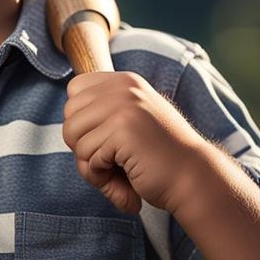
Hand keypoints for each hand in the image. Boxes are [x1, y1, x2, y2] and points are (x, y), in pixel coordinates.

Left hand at [62, 71, 217, 215]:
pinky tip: (126, 173)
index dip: (81, 120)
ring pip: (72, 136)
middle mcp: (125, 87)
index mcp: (126, 82)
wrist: (193, 177)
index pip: (74, 90)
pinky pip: (87, 156)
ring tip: (117, 167)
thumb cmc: (155, 159)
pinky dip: (101, 174)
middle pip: (68, 114)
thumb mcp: (128, 125)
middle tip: (110, 157)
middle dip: (81, 143)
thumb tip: (66, 121)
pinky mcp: (123, 130)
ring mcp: (125, 106)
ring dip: (89, 161)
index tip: (106, 135)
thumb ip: (99, 116)